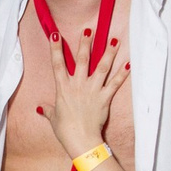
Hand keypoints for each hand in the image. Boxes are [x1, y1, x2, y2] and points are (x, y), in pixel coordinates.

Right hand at [39, 28, 131, 160]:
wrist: (81, 140)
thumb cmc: (65, 131)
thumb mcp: (54, 119)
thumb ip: (48, 111)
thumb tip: (41, 109)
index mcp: (63, 89)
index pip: (57, 64)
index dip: (56, 48)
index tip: (56, 34)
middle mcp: (78, 85)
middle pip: (82, 60)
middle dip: (85, 43)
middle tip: (88, 29)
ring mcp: (92, 90)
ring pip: (101, 67)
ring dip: (108, 53)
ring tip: (114, 40)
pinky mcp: (104, 98)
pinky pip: (115, 84)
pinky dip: (122, 74)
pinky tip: (129, 64)